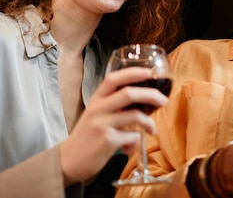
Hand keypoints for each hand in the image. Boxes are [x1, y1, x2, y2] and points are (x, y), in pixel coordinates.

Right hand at [59, 67, 168, 185]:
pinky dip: (135, 142)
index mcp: (96, 100)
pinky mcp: (107, 141)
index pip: (113, 79)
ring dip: (149, 123)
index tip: (150, 72)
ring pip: (135, 115)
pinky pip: (132, 136)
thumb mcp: (96, 115)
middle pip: (128, 94)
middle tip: (163, 100)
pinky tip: (129, 147)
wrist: (69, 161)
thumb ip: (114, 106)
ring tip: (152, 130)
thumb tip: (143, 102)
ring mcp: (102, 124)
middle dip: (151, 95)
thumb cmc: (88, 136)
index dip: (132, 73)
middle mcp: (97, 109)